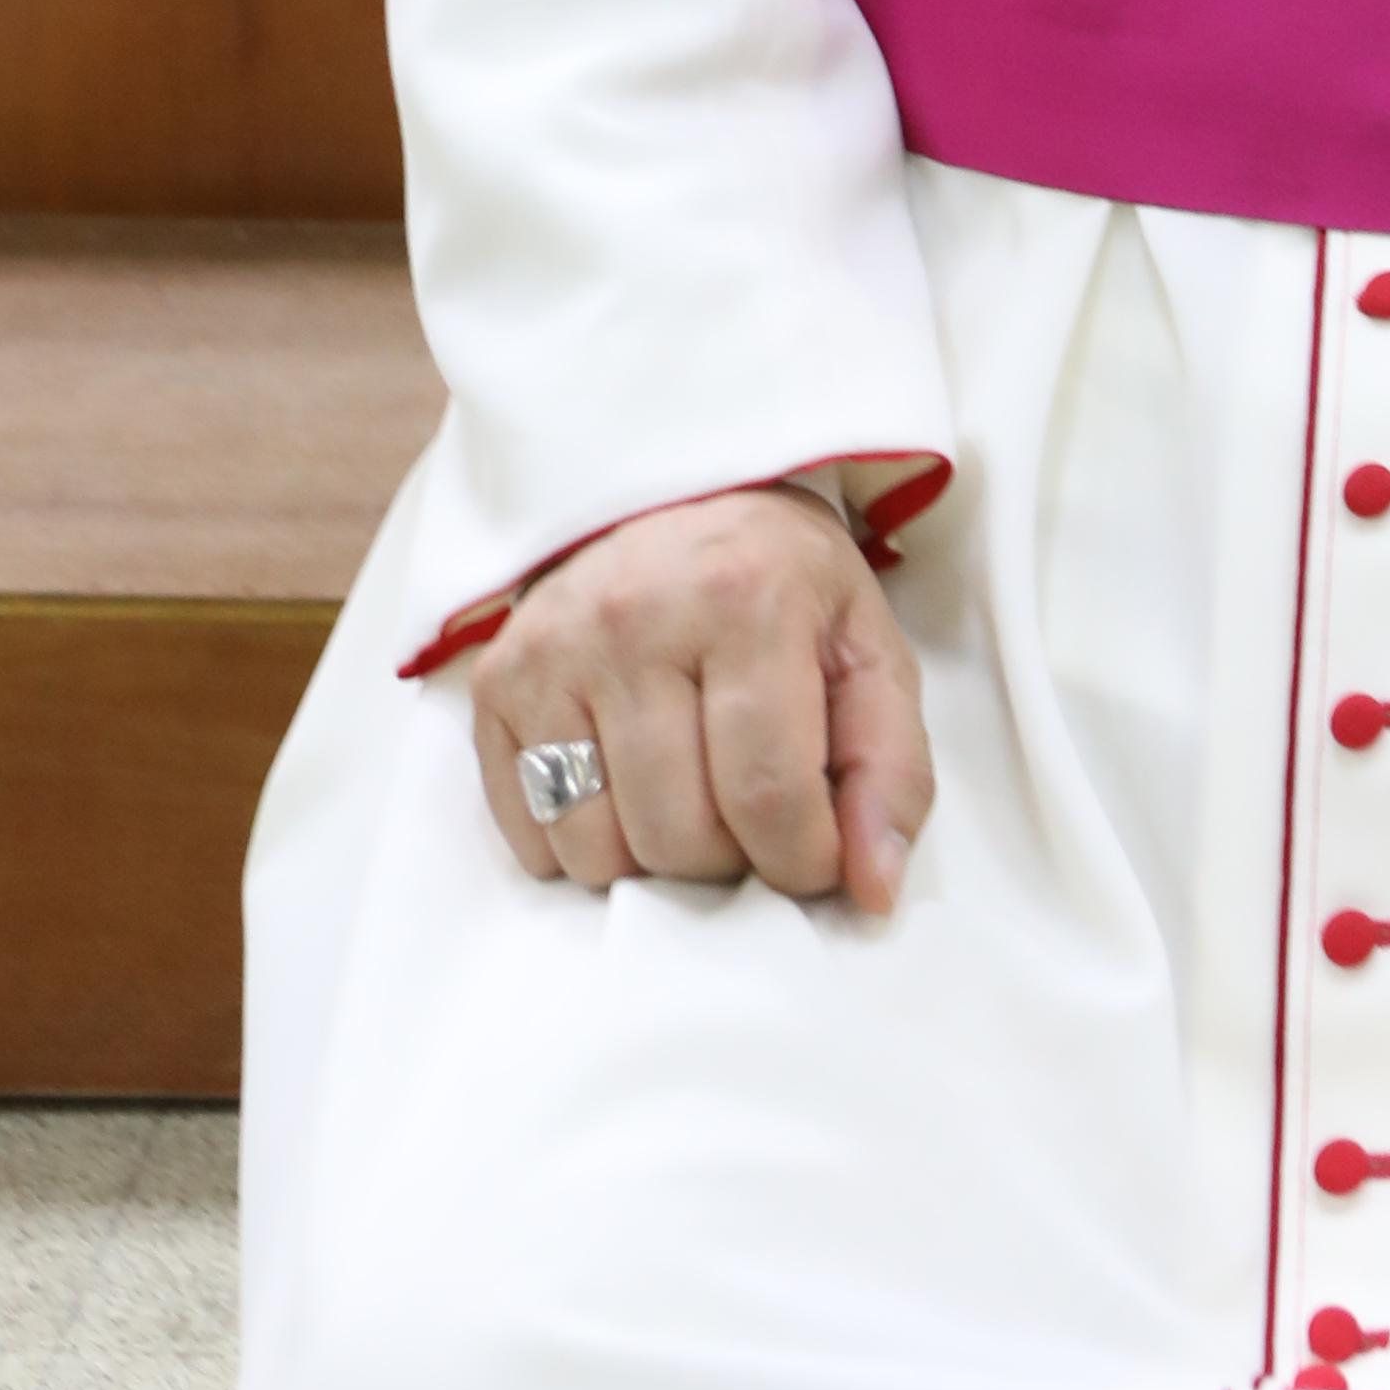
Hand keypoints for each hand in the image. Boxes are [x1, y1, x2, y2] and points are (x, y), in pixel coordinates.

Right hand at [467, 486, 933, 915]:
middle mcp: (637, 617)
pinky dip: (582, 845)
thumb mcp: (866, 649)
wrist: (678, 498)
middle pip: (678, 836)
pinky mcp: (498, 681)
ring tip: (687, 797)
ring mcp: (555, 650)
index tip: (815, 857)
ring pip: (598, 851)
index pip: (768, 794)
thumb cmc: (783, 587)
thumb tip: (873, 890)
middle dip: (728, 859)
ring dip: (652, 859)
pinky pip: (531, 836)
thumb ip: (890, 770)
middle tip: (747, 813)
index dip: (802, 860)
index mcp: (747, 598)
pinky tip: (623, 788)